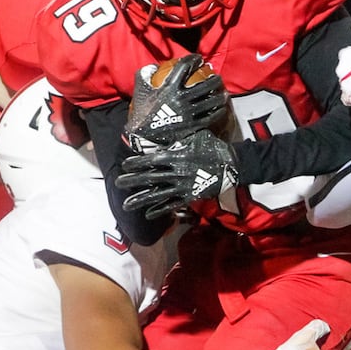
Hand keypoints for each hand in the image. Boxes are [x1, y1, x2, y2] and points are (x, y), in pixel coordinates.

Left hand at [116, 129, 237, 218]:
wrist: (232, 164)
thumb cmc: (213, 147)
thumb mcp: (195, 136)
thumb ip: (177, 140)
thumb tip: (163, 136)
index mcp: (176, 156)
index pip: (151, 160)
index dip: (137, 163)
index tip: (125, 164)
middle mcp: (176, 172)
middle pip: (150, 178)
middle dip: (132, 181)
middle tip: (118, 183)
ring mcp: (182, 186)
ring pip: (157, 195)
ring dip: (141, 199)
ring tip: (126, 204)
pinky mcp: (190, 197)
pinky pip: (172, 204)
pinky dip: (160, 210)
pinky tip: (148, 214)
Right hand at [124, 54, 229, 152]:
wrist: (145, 136)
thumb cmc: (142, 112)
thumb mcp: (140, 90)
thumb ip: (144, 75)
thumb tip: (153, 67)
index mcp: (169, 87)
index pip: (185, 67)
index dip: (194, 60)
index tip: (199, 58)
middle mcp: (181, 98)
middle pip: (205, 84)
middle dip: (214, 79)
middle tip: (217, 77)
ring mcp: (188, 112)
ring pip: (211, 101)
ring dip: (220, 95)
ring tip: (223, 92)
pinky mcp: (193, 125)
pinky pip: (210, 116)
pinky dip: (218, 111)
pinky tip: (221, 108)